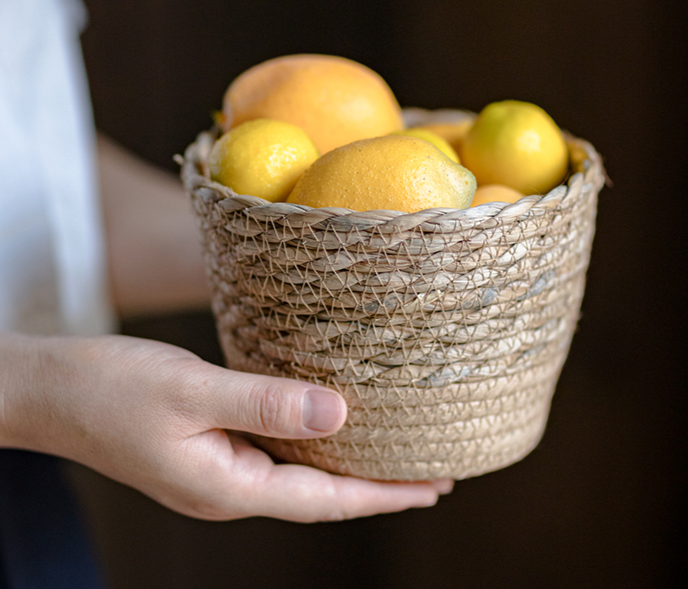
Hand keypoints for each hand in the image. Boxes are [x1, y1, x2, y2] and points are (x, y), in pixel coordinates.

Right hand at [1, 333, 451, 521]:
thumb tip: (337, 416)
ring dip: (346, 465)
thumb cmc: (111, 388)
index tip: (433, 487)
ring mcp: (218, 468)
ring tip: (394, 452)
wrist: (52, 388)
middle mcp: (229, 486)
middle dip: (376, 487)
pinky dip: (311, 442)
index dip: (382, 496)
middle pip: (319, 494)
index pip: (324, 502)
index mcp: (227, 486)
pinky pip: (274, 450)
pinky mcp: (209, 445)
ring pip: (298, 473)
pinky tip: (329, 425)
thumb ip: (264, 405)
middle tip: (432, 472)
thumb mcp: (191, 393)